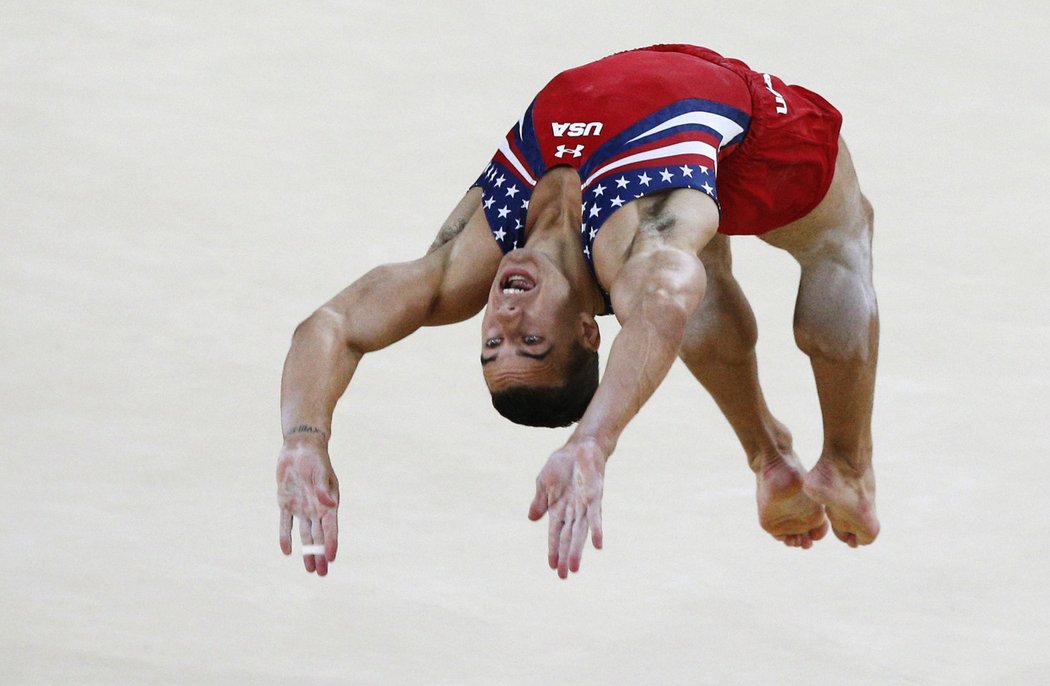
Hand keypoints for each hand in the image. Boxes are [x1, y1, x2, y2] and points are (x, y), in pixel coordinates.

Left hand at [276, 436, 339, 574]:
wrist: (299, 447)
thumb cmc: (314, 458)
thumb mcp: (320, 472)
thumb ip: (322, 489)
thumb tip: (329, 505)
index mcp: (328, 502)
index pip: (330, 527)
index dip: (331, 543)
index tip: (331, 558)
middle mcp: (316, 508)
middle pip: (319, 536)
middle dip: (320, 555)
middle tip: (322, 573)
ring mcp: (301, 508)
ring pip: (305, 535)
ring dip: (307, 551)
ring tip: (310, 569)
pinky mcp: (286, 504)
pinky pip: (286, 524)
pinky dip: (286, 536)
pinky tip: (287, 551)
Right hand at [528, 439, 606, 578]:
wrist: (580, 447)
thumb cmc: (562, 465)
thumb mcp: (544, 482)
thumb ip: (540, 501)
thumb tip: (531, 518)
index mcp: (558, 509)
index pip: (555, 534)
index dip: (553, 550)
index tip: (552, 567)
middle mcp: (572, 511)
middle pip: (568, 538)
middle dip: (566, 556)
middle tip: (564, 576)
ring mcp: (584, 505)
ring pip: (580, 532)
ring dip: (577, 549)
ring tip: (575, 567)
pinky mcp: (595, 497)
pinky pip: (595, 517)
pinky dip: (596, 530)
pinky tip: (597, 545)